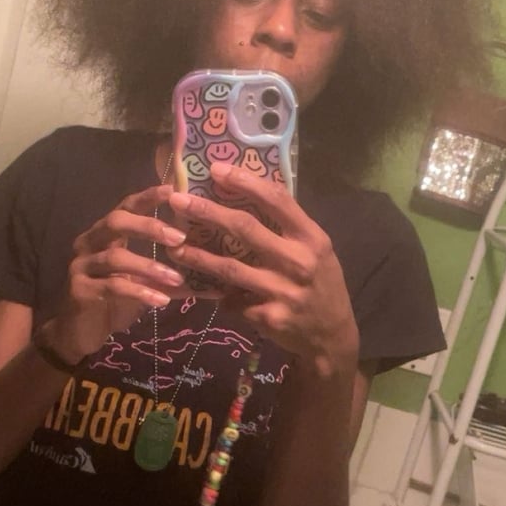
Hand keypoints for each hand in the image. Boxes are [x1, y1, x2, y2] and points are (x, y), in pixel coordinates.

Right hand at [39, 184, 188, 363]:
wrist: (79, 333)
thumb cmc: (113, 303)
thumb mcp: (142, 284)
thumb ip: (165, 272)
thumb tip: (208, 272)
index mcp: (103, 235)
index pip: (125, 206)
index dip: (148, 197)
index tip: (174, 190)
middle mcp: (88, 243)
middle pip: (117, 222)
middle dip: (149, 226)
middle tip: (179, 238)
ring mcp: (81, 266)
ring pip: (117, 256)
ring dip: (150, 266)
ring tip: (176, 279)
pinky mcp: (80, 290)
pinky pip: (113, 286)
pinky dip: (140, 291)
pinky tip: (160, 301)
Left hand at [167, 163, 358, 377]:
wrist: (331, 335)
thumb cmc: (321, 284)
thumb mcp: (316, 250)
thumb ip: (289, 227)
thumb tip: (250, 192)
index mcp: (312, 238)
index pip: (277, 200)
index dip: (245, 181)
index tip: (216, 170)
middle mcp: (298, 262)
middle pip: (245, 229)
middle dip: (207, 212)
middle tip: (177, 201)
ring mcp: (283, 292)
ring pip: (230, 269)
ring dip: (198, 257)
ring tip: (174, 248)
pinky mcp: (269, 318)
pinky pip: (234, 302)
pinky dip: (220, 296)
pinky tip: (207, 292)